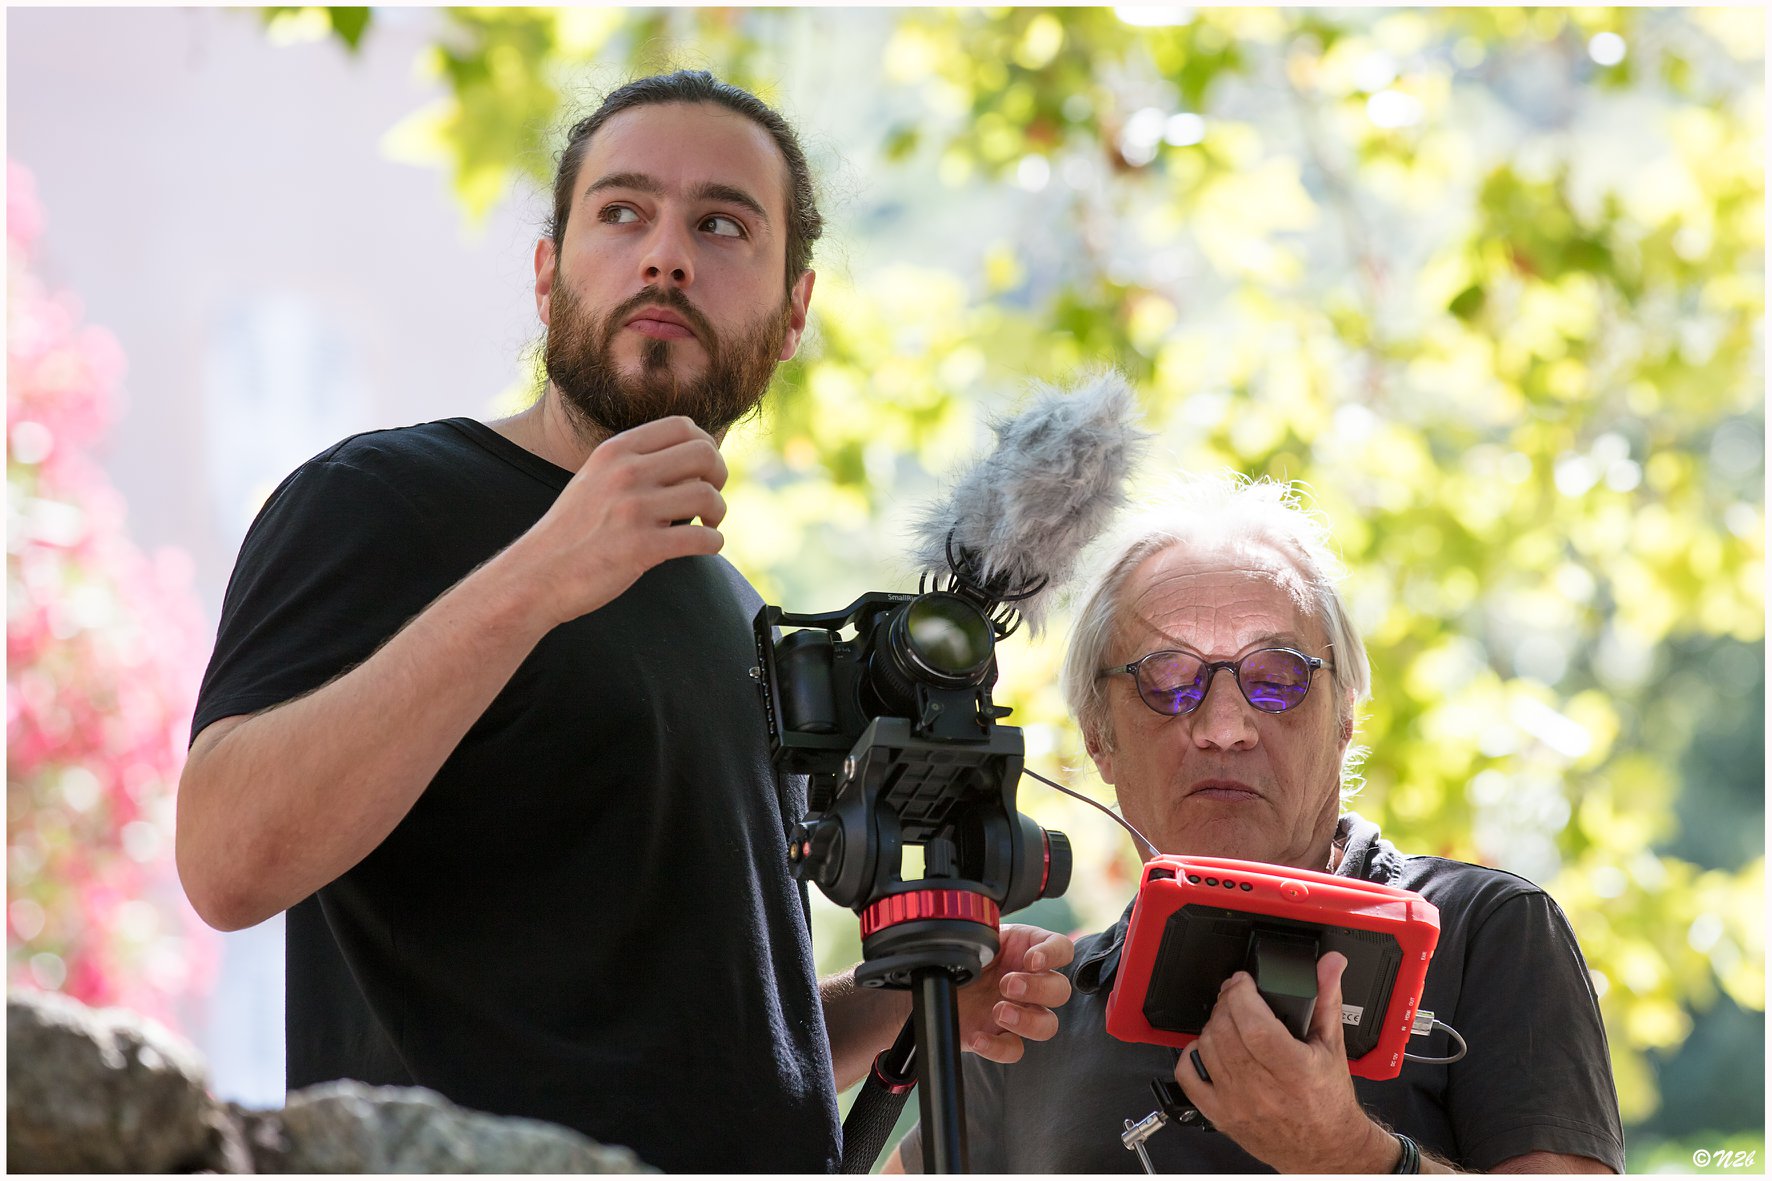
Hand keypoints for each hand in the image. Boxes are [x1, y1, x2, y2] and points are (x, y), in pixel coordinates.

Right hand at [509, 416, 728, 625]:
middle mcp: (625, 473)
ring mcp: (632, 509)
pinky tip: (705, 547)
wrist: (536, 576)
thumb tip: (693, 462)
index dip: (706, 445)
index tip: (705, 471)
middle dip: (719, 476)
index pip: (682, 426)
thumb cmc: (572, 531)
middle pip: (704, 454)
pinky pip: (701, 538)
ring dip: (718, 513)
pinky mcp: (640, 547)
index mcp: (615, 451)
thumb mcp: (596, 480)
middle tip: (711, 499)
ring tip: (708, 526)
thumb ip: (635, 465)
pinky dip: (713, 543)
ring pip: (707, 496)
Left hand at [954, 923, 1073, 1062]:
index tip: (1032, 960)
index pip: (1061, 948)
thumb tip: (982, 930)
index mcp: (1027, 950)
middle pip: (1060, 990)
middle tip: (1008, 985)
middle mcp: (1030, 982)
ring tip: (998, 1011)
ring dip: (1027, 1020)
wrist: (934, 981)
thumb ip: (984, 933)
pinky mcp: (1001, 1038)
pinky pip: (1014, 1050)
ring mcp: (1019, 1012)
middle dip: (1038, 988)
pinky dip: (998, 1048)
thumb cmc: (958, 956)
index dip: (1054, 955)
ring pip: (1047, 1025)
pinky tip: (978, 1037)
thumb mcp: (971, 938)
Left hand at [1172, 952, 1400, 1172]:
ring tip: (1228, 1019)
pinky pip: (1189, 1077)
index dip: (1242, 995)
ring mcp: (1238, 1104)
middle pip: (1226, 1033)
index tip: (1243, 982)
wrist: (1326, 1149)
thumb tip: (1330, 964)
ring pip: (1207, 1049)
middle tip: (1235, 995)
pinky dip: (1191, 1054)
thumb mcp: (1332, 1046)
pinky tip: (1208, 1047)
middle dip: (1226, 1003)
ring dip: (1213, 1024)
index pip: (1255, 1027)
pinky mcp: (1221, 1116)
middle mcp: (1264, 1091)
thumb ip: (1326, 998)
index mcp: (1296, 1072)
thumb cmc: (1328, 1101)